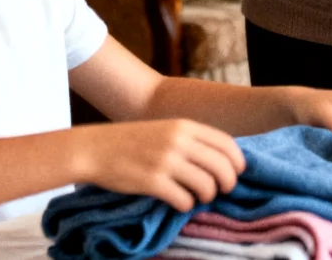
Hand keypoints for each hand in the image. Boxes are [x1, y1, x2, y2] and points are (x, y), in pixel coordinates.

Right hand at [83, 118, 243, 210]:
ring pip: (206, 185)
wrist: (94, 148)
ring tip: (199, 197)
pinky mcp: (152, 182)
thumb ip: (190, 139)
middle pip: (221, 166)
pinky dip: (186, 205)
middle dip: (228, 182)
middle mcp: (178, 141)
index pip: (226, 143)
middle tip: (222, 190)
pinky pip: (184, 199)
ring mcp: (166, 161)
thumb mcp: (165, 129)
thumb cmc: (131, 141)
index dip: (237, 161)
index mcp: (184, 126)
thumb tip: (220, 159)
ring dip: (208, 196)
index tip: (237, 172)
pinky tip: (180, 202)